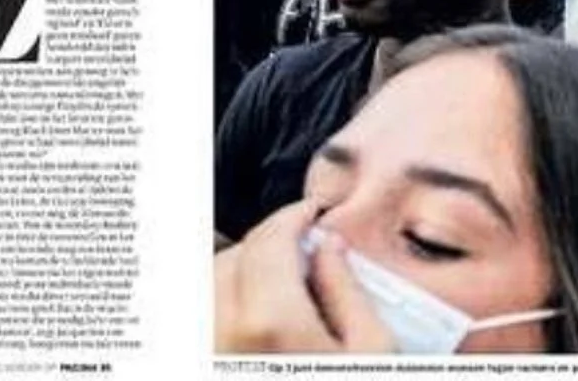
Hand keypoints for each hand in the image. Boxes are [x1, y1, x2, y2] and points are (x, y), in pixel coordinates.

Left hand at [213, 201, 392, 353]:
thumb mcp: (372, 348)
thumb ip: (348, 291)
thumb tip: (331, 247)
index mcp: (271, 321)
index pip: (269, 241)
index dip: (292, 216)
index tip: (310, 212)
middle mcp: (223, 337)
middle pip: (232, 259)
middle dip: (267, 241)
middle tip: (301, 245)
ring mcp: (210, 353)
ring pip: (209, 288)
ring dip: (242, 270)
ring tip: (280, 280)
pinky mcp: (208, 367)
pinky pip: (205, 321)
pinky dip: (226, 302)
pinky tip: (258, 313)